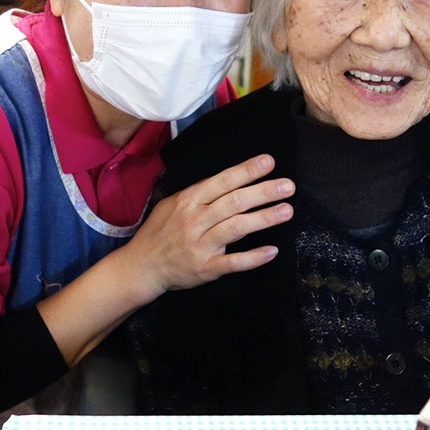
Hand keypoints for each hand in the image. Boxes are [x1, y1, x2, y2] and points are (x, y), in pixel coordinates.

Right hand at [123, 154, 294, 299]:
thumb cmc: (160, 231)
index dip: (247, 171)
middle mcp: (195, 220)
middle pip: (234, 202)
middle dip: (263, 192)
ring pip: (236, 228)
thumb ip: (199, 192)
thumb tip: (230, 179)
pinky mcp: (205, 268)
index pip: (222, 181)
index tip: (269, 162)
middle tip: (288, 186)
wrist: (141, 266)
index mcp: (189, 200)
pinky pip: (233, 262)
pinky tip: (272, 250)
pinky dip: (253, 257)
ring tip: (287, 210)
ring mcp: (201, 245)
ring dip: (264, 218)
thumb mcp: (172, 204)